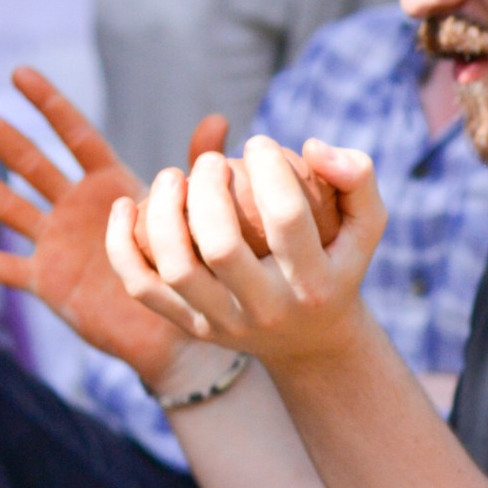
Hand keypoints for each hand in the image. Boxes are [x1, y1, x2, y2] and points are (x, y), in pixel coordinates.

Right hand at [0, 70, 229, 384]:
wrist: (183, 331)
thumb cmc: (192, 269)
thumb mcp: (195, 215)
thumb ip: (200, 168)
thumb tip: (220, 119)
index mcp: (112, 186)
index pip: (76, 136)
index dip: (50, 105)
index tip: (19, 72)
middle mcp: (77, 208)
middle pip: (26, 161)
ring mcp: (56, 242)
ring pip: (2, 205)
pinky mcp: (45, 279)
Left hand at [105, 134, 384, 382]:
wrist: (311, 343)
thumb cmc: (337, 264)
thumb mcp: (365, 224)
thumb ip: (356, 176)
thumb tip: (311, 145)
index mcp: (314, 284)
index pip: (286, 218)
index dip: (269, 168)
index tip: (259, 143)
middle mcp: (268, 310)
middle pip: (221, 246)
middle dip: (208, 188)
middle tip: (210, 162)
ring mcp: (224, 324)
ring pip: (176, 267)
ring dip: (163, 211)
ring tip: (172, 176)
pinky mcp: (190, 328)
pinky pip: (141, 286)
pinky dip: (122, 245)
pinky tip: (127, 207)